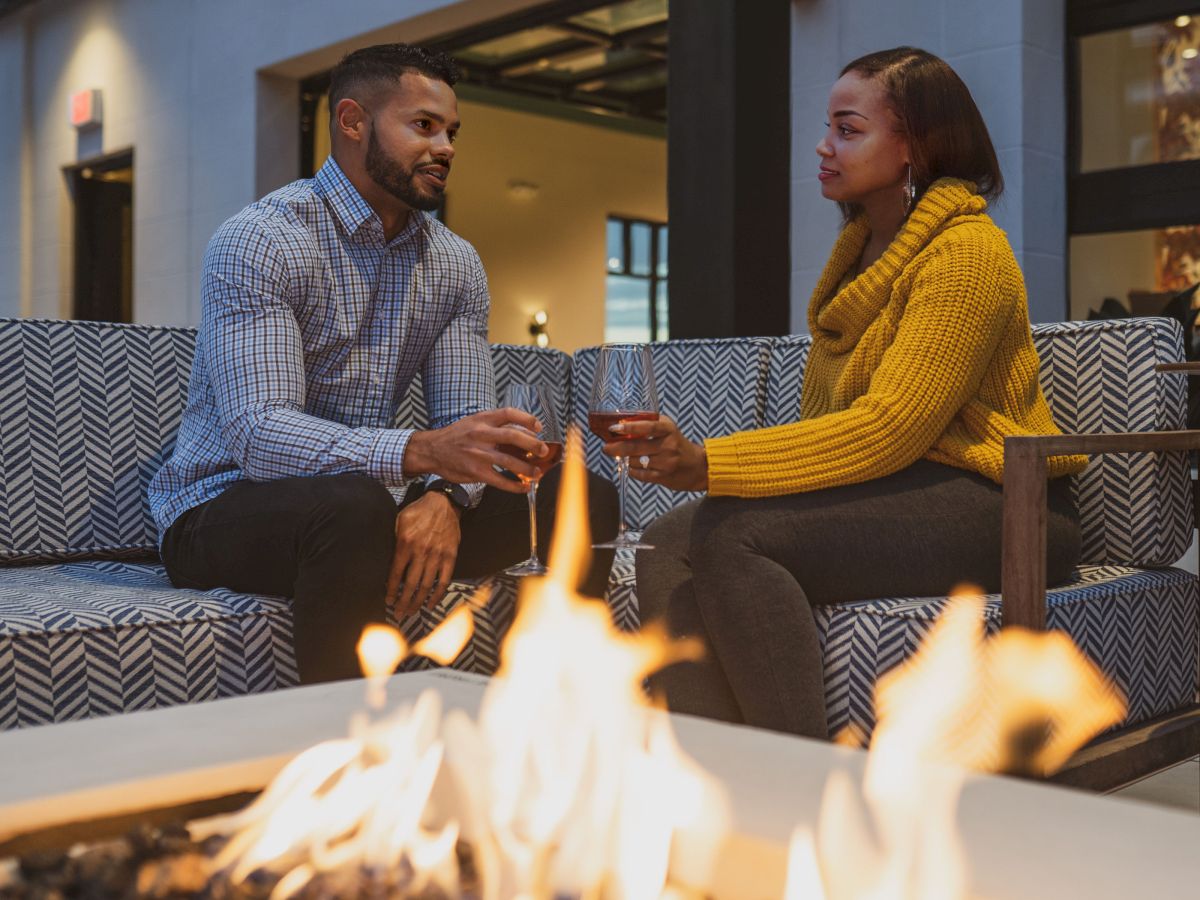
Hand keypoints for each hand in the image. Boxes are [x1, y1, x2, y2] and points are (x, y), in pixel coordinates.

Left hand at [386, 492, 461, 618]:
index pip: (395, 574)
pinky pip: (444, 580)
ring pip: (426, 585)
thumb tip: (384, 560)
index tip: (388, 601)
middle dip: (403, 602)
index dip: (391, 590)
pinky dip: (438, 595)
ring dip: (418, 602)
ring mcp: (437, 555)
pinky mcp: (450, 556)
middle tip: (398, 613)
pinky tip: (431, 604)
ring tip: (411, 612)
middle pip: (410, 584)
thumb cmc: (419, 511)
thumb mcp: (399, 521)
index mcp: (406, 543)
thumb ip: (393, 540)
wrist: (443, 502)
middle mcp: (422, 551)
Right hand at [404, 408, 545, 492]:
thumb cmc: (456, 436)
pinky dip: (514, 485)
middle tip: (543, 450)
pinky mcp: (475, 472)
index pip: (509, 413)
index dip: (527, 418)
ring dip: (527, 468)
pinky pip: (499, 480)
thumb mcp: (474, 422)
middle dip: (532, 444)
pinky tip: (523, 487)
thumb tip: (522, 434)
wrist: (431, 450)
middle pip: (513, 436)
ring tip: (537, 473)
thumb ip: (495, 426)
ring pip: (508, 461)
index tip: (538, 426)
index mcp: (482, 420)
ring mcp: (478, 454)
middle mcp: (481, 435)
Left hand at [604, 415, 708, 491]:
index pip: (647, 426)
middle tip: (606, 448)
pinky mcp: (663, 477)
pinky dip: (632, 470)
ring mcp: (666, 462)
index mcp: (668, 429)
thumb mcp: (668, 429)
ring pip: (635, 461)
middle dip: (616, 447)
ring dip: (627, 459)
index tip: (614, 428)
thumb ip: (649, 424)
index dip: (629, 427)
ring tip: (628, 456)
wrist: (699, 467)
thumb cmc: (678, 444)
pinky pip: (639, 474)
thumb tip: (621, 424)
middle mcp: (668, 445)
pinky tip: (634, 466)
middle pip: (636, 446)